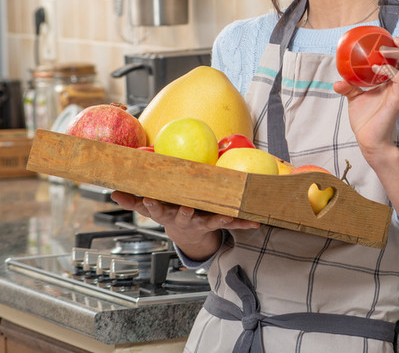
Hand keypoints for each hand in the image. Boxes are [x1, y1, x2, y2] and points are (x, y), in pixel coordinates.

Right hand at [111, 191, 258, 260]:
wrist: (188, 235)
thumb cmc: (169, 213)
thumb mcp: (151, 208)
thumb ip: (133, 201)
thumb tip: (113, 192)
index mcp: (167, 213)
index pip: (156, 209)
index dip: (152, 205)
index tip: (149, 199)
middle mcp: (183, 219)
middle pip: (183, 216)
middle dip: (184, 213)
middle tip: (186, 209)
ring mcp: (201, 223)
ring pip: (210, 221)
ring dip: (218, 219)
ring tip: (227, 217)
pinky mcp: (216, 224)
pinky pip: (231, 223)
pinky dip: (243, 222)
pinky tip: (256, 222)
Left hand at [332, 36, 398, 162]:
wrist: (368, 140)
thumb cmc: (366, 120)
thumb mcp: (355, 97)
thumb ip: (349, 86)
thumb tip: (337, 80)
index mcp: (395, 80)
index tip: (390, 38)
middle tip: (393, 41)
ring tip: (384, 51)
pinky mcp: (398, 99)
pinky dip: (389, 69)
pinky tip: (375, 68)